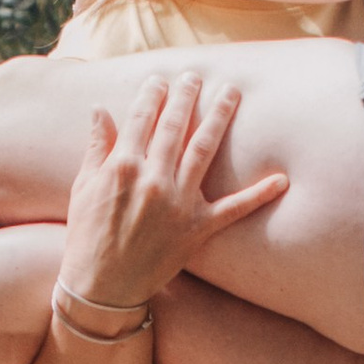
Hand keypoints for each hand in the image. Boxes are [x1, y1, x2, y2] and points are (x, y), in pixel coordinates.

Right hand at [60, 74, 288, 310]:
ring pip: (204, 150)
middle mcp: (153, 180)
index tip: (161, 80)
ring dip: (219, 118)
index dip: (152, 95)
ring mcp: (179, 204)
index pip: (141, 119)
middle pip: (175, 126)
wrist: (101, 287)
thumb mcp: (82, 188)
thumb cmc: (87, 236)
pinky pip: (233, 209)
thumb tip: (100, 110)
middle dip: (186, 96)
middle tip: (196, 76)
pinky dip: (258, 195)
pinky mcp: (197, 229)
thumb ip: (96, 148)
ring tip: (231, 93)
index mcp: (122, 166)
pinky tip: (281, 179)